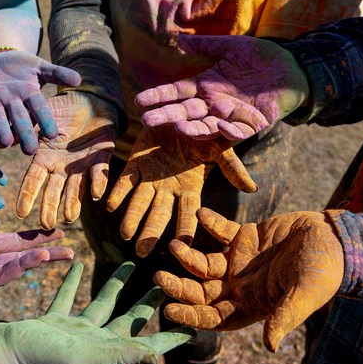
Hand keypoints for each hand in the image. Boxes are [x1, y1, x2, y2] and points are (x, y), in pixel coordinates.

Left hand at [0, 50, 81, 154]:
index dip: (45, 120)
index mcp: (29, 96)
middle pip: (20, 119)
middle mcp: (13, 103)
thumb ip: (58, 73)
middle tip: (29, 150)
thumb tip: (79, 79)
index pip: (39, 109)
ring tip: (5, 143)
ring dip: (2, 130)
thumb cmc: (21, 66)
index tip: (52, 134)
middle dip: (24, 134)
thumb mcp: (39, 66)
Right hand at [0, 262, 194, 363]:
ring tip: (130, 264)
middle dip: (150, 302)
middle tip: (169, 282)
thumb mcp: (83, 355)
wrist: (0, 356)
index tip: (196, 321)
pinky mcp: (53, 321)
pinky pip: (68, 297)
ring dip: (116, 285)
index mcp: (106, 351)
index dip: (172, 336)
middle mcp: (94, 342)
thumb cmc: (40, 358)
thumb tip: (156, 359)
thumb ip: (119, 354)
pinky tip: (79, 263)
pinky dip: (73, 280)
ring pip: (101, 303)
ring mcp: (73, 332)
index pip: (147, 344)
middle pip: (130, 318)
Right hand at [16, 91, 116, 228]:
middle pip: (54, 190)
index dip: (27, 196)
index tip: (21, 213)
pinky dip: (98, 182)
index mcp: (45, 158)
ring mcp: (82, 164)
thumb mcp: (38, 118)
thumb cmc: (62, 108)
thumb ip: (20, 131)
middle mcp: (62, 167)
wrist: (90, 98)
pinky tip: (96, 194)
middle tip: (47, 224)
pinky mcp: (102, 156)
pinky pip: (100, 171)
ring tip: (69, 218)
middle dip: (50, 207)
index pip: (33, 181)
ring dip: (73, 202)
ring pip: (76, 187)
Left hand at [106, 126, 255, 257]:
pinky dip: (117, 193)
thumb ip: (232, 167)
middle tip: (142, 253)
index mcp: (189, 188)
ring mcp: (150, 178)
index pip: (187, 214)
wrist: (180, 110)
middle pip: (159, 214)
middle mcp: (168, 188)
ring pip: (139, 202)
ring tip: (125, 234)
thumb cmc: (204, 131)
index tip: (181, 247)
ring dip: (132, 217)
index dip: (184, 229)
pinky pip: (124, 181)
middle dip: (150, 232)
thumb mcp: (219, 147)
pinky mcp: (135, 164)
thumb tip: (252, 188)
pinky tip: (110, 205)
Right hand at [136, 35, 308, 140]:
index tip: (140, 100)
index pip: (177, 92)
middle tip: (147, 120)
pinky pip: (238, 130)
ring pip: (206, 126)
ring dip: (193, 128)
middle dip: (167, 115)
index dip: (159, 96)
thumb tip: (178, 40)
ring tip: (178, 127)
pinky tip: (220, 123)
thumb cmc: (261, 56)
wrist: (291, 67)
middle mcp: (214, 103)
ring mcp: (231, 114)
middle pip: (186, 112)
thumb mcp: (231, 47)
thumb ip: (206, 46)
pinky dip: (229, 129)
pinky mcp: (252, 123)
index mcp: (206, 85)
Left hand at [155, 207, 344, 351]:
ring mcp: (240, 261)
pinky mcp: (244, 236)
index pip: (214, 317)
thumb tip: (270, 346)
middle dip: (179, 286)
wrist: (337, 240)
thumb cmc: (325, 271)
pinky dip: (210, 223)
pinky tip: (201, 214)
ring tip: (175, 245)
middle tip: (158, 277)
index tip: (169, 310)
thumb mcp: (306, 294)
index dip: (191, 316)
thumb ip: (286, 316)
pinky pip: (220, 231)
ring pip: (204, 263)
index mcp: (251, 305)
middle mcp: (240, 285)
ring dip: (188, 256)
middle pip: (201, 291)